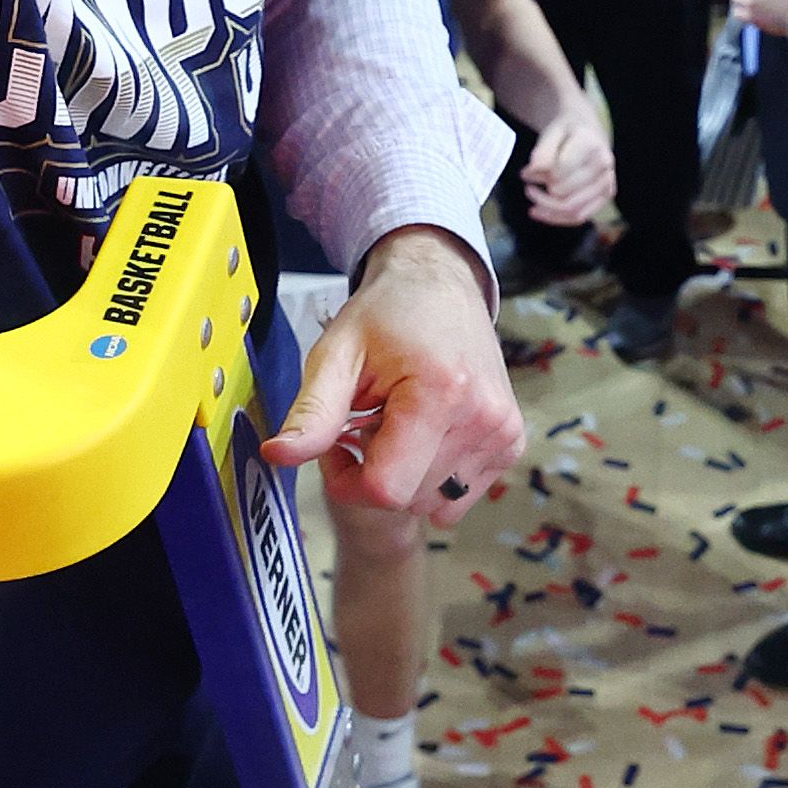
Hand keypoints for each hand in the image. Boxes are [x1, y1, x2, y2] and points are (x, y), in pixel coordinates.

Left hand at [262, 232, 519, 519]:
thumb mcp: (336, 355)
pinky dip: (433, 475)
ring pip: (434, 502)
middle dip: (374, 476)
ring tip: (395, 426)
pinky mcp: (511, 443)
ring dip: (405, 477)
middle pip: (409, 500)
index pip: (386, 490)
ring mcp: (503, 433)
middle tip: (362, 426)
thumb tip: (276, 455)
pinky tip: (423, 434)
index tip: (338, 444)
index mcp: (441, 394)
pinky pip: (460, 493)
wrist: (441, 285)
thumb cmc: (386, 316)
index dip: (347, 481)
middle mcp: (483, 419)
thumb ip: (311, 412)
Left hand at [517, 109, 613, 228]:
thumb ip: (541, 152)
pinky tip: (541, 212)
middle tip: (528, 186)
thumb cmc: (567, 131)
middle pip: (564, 193)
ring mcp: (607, 181)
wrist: (588, 129)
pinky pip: (580, 216)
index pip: (559, 171)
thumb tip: (530, 173)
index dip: (538, 175)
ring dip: (547, 210)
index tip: (526, 173)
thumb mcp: (551, 132)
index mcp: (590, 143)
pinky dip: (558, 218)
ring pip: (573, 210)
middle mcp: (603, 164)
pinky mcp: (606, 195)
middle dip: (542, 193)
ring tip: (533, 203)